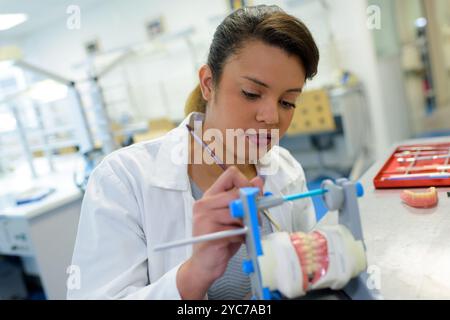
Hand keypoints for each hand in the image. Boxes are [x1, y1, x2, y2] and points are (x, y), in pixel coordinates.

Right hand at [176, 166, 262, 298]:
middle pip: (237, 194)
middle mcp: (204, 205)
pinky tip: (240, 241)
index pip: (230, 175)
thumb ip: (243, 199)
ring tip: (246, 232)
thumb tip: (259, 180)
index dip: (246, 183)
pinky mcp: (210, 234)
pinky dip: (244, 237)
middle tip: (255, 218)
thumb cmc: (220, 239)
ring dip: (249, 224)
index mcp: (209, 196)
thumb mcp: (232, 216)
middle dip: (252, 206)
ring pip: (239, 213)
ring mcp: (205, 219)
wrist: (203, 265)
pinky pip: (237, 231)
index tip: (253, 195)